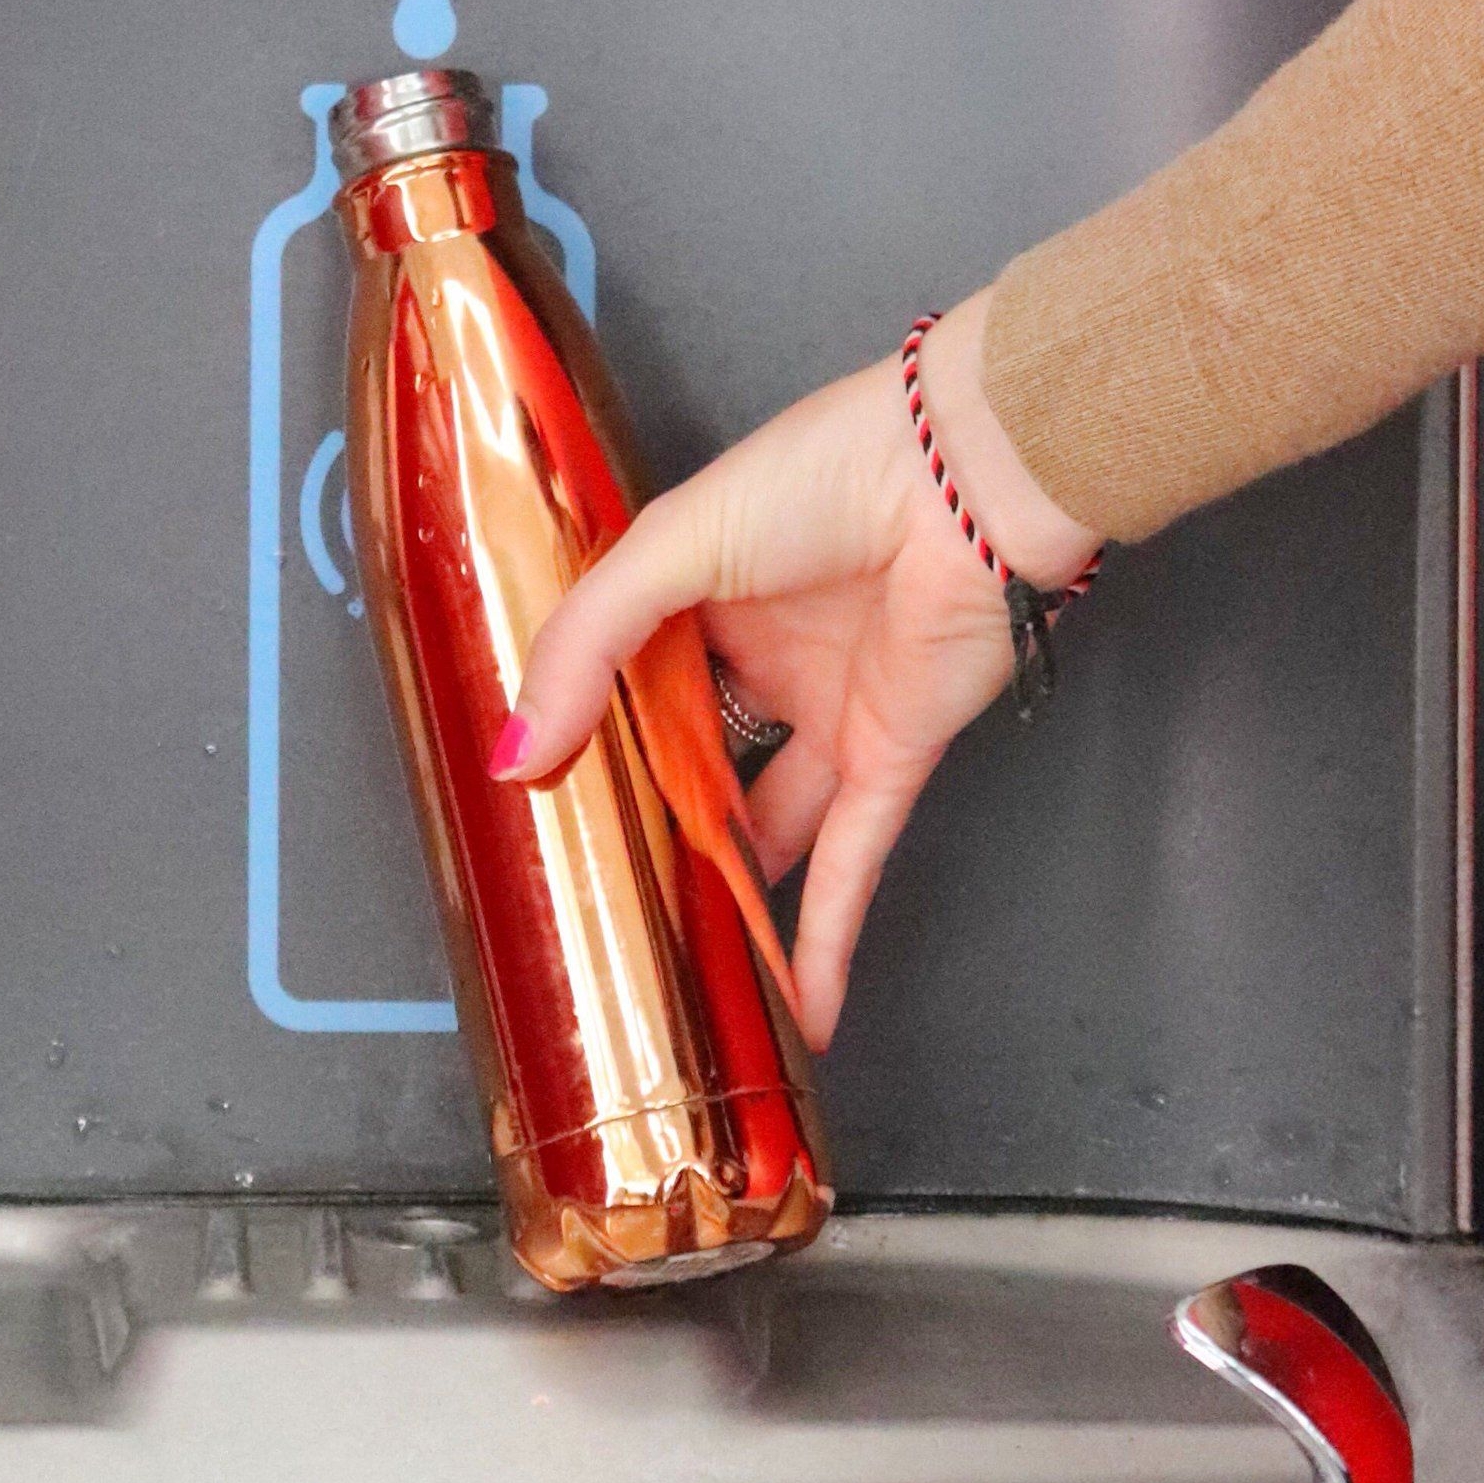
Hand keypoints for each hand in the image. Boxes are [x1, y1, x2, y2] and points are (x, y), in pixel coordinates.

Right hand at [497, 290, 1096, 1047]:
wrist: (968, 473)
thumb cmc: (823, 471)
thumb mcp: (668, 546)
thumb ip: (585, 648)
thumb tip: (515, 758)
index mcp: (702, 592)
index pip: (627, 681)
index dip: (585, 738)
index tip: (533, 803)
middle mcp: (764, 658)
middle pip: (694, 761)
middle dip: (650, 825)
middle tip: (595, 898)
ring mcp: (830, 713)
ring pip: (767, 826)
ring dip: (731, 894)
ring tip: (676, 969)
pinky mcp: (893, 757)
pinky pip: (852, 863)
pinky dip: (828, 938)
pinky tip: (803, 1011)